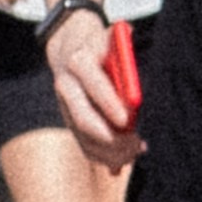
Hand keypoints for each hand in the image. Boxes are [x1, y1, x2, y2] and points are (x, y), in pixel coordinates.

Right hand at [47, 10, 139, 169]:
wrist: (71, 45)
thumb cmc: (104, 43)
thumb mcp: (114, 39)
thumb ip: (126, 54)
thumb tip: (137, 83)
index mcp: (79, 61)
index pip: (94, 84)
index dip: (109, 104)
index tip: (127, 120)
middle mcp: (67, 84)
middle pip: (85, 118)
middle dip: (112, 137)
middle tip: (137, 146)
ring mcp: (64, 104)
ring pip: (83, 135)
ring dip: (109, 152)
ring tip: (133, 156)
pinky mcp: (68, 119)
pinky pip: (82, 142)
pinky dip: (101, 156)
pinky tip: (119, 163)